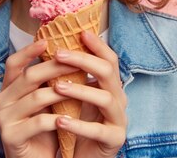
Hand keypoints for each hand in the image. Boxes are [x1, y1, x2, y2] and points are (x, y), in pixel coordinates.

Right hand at [0, 39, 81, 157]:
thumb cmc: (43, 129)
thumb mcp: (45, 102)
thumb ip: (49, 81)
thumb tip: (70, 53)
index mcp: (8, 88)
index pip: (13, 63)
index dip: (29, 51)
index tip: (48, 40)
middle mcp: (1, 100)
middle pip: (29, 76)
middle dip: (55, 68)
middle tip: (78, 62)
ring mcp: (3, 118)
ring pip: (36, 98)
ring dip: (61, 93)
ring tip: (80, 89)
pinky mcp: (10, 136)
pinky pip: (38, 122)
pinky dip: (56, 119)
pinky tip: (70, 118)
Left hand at [53, 30, 127, 157]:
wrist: (86, 157)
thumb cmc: (80, 124)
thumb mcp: (79, 97)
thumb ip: (76, 76)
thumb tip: (60, 47)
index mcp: (112, 87)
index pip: (109, 60)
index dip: (97, 45)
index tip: (80, 32)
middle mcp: (119, 100)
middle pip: (108, 72)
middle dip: (83, 60)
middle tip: (59, 54)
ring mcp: (119, 120)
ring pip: (105, 98)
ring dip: (80, 90)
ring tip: (56, 87)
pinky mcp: (114, 140)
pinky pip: (98, 130)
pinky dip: (78, 124)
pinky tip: (60, 121)